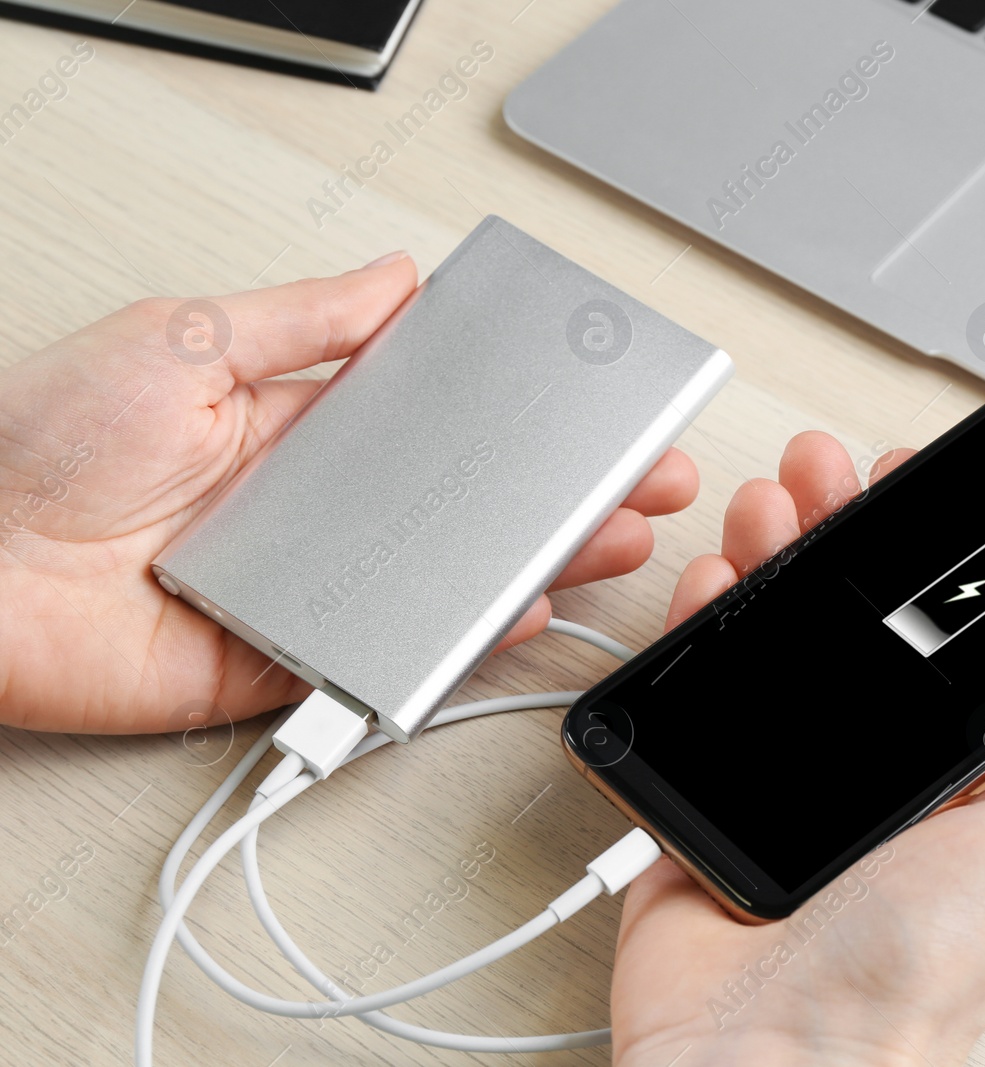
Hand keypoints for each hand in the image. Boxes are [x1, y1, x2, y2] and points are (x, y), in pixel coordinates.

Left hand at [0, 254, 697, 733]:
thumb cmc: (36, 439)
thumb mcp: (184, 337)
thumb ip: (302, 320)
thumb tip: (394, 279)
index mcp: (295, 424)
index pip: (439, 418)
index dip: (521, 414)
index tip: (590, 406)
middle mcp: (315, 509)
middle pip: (464, 504)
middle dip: (561, 493)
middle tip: (639, 481)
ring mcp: (310, 586)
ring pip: (444, 582)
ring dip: (536, 564)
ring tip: (610, 541)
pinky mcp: (286, 660)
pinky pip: (391, 656)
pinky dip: (456, 644)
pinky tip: (516, 614)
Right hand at [610, 431, 984, 1066]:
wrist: (770, 1051)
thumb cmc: (918, 976)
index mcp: (972, 782)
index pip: (959, 638)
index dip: (944, 555)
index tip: (925, 489)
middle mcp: (884, 777)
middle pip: (864, 621)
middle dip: (848, 529)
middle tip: (835, 472)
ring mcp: (794, 784)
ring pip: (784, 637)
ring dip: (778, 552)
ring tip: (775, 502)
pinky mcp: (713, 798)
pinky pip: (704, 688)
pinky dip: (702, 622)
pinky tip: (716, 582)